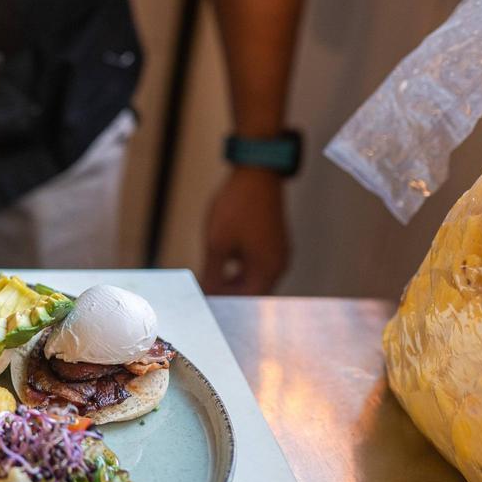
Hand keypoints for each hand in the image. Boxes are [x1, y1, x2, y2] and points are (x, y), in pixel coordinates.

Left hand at [201, 168, 289, 294]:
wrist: (256, 173)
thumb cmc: (237, 207)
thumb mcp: (217, 244)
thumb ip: (212, 275)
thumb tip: (206, 296)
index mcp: (267, 269)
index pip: (246, 302)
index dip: (224, 306)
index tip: (204, 308)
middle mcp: (278, 265)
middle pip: (252, 293)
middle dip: (228, 296)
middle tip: (203, 297)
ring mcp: (277, 253)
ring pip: (254, 280)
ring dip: (232, 284)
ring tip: (208, 284)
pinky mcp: (273, 243)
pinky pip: (257, 266)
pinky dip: (239, 271)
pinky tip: (220, 268)